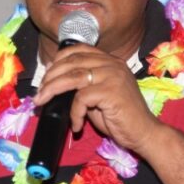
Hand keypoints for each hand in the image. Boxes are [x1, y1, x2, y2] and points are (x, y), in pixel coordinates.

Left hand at [33, 45, 162, 152]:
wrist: (144, 133)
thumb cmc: (121, 118)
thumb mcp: (98, 97)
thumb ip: (82, 87)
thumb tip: (56, 85)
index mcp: (110, 61)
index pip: (78, 49)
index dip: (58, 59)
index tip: (46, 75)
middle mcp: (112, 64)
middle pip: (71, 62)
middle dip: (50, 77)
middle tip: (39, 93)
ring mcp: (113, 76)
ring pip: (72, 77)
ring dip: (52, 90)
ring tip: (42, 102)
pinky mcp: (111, 91)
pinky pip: (81, 98)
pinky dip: (74, 113)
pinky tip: (76, 125)